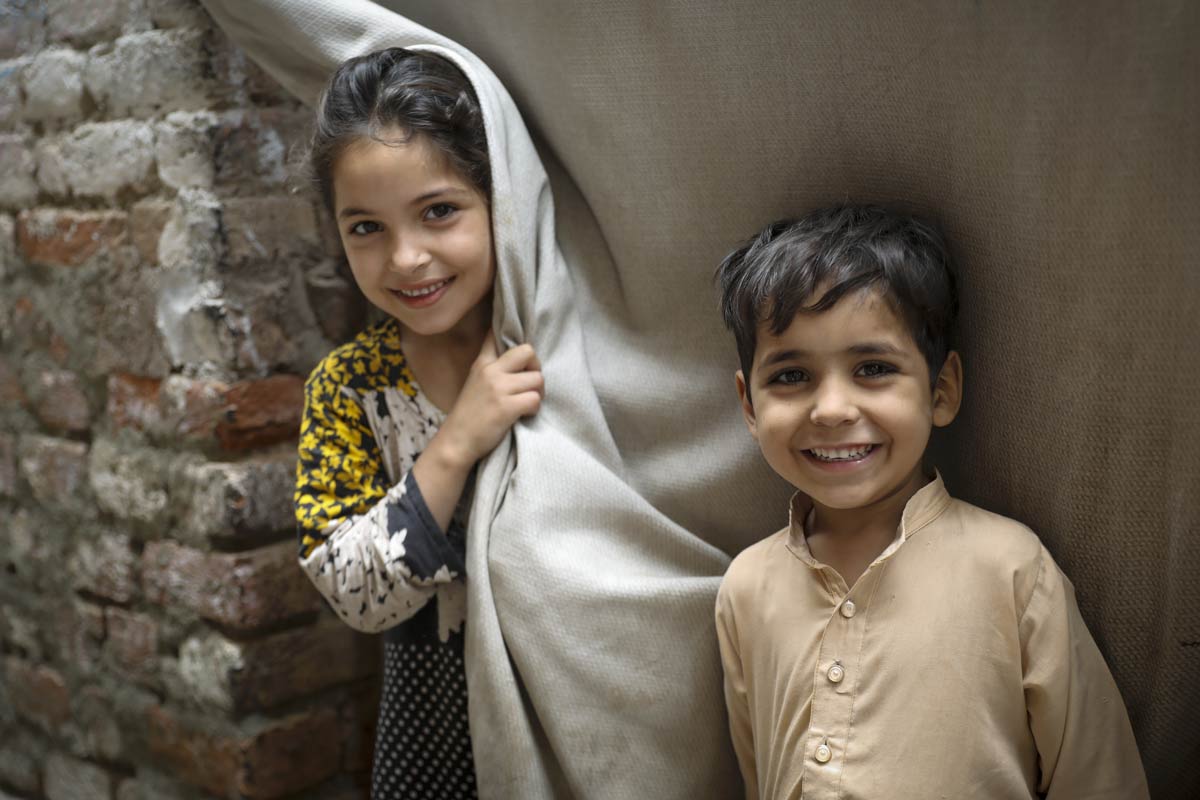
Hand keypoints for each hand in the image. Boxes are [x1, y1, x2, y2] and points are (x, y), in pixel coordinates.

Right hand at [438, 331, 541, 467]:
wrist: (456, 442)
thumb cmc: (469, 415)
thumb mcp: (475, 383)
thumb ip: (492, 369)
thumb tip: (518, 359)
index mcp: (482, 363)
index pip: (495, 334)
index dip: (510, 335)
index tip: (515, 347)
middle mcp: (490, 371)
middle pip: (528, 351)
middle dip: (536, 367)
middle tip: (529, 383)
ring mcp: (499, 388)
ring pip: (537, 378)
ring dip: (537, 393)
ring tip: (526, 403)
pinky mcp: (506, 407)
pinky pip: (535, 399)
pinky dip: (534, 409)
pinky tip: (524, 415)